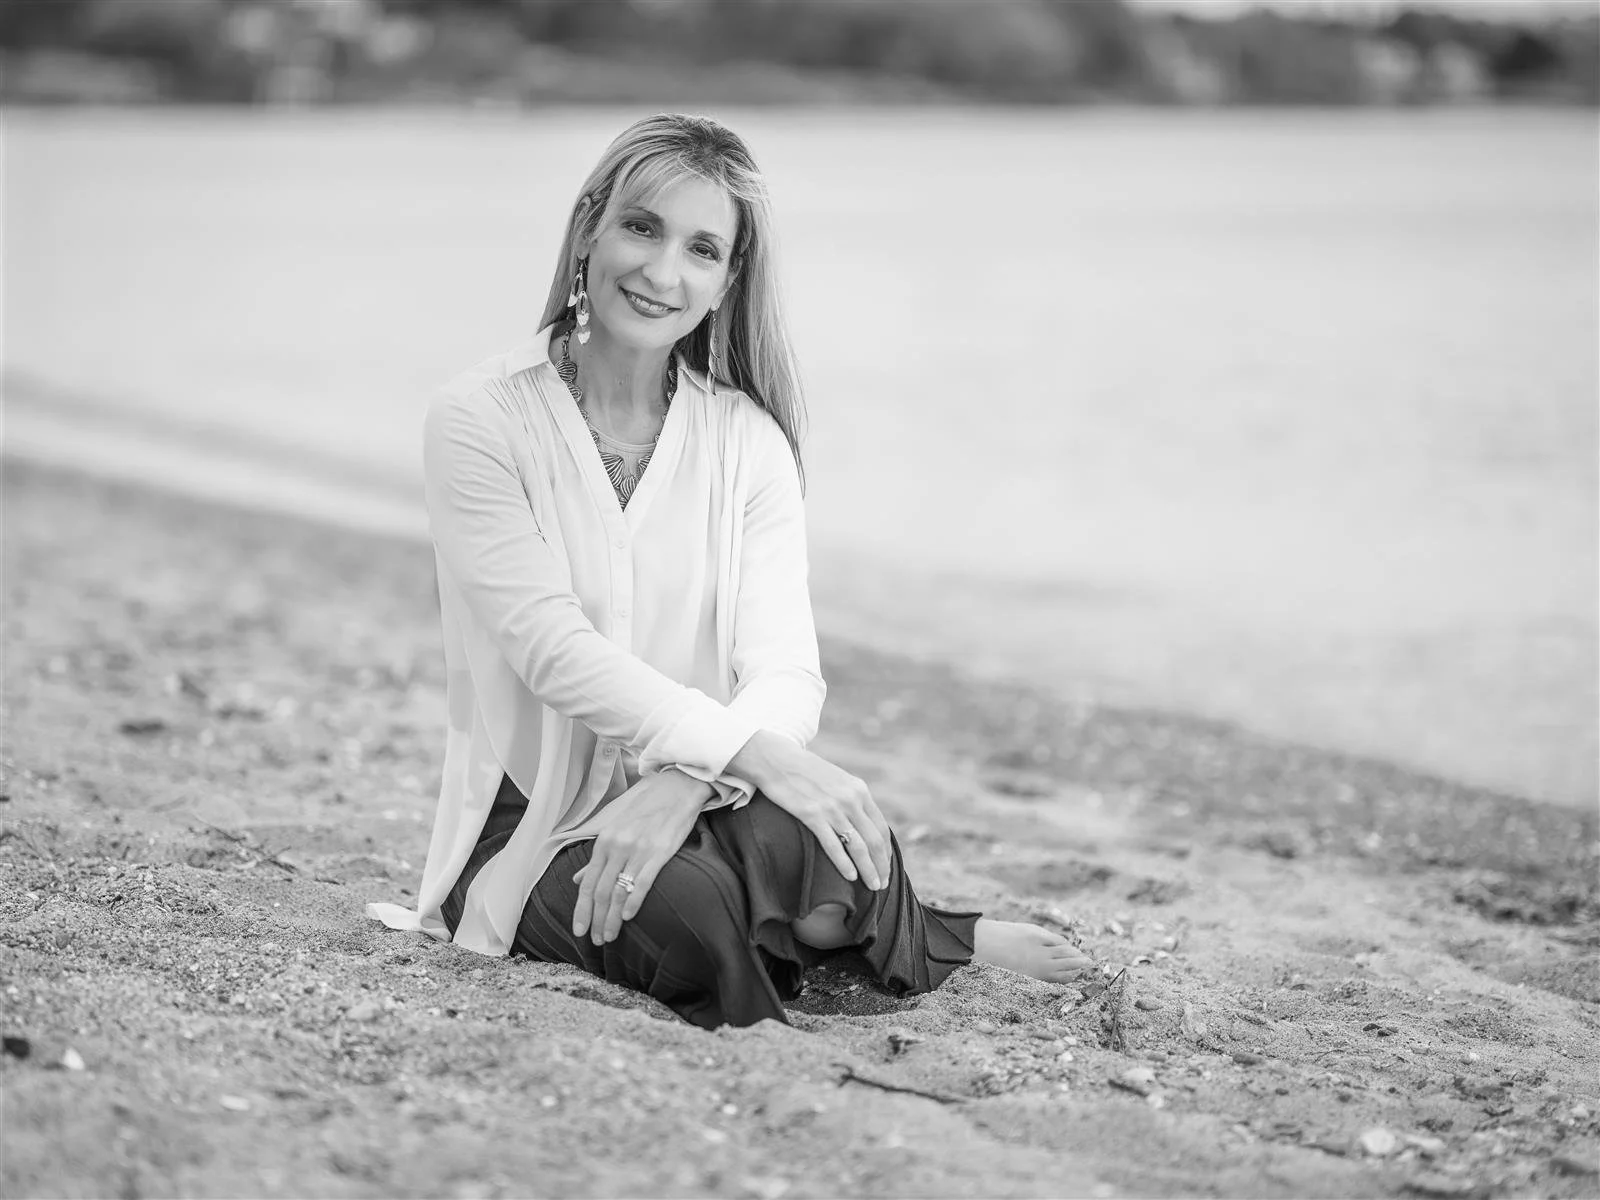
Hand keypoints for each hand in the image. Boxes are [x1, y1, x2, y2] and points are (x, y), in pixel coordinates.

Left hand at [570, 769, 711, 945]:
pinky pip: (642, 881)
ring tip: (610, 936)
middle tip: (596, 941)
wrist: (677, 789)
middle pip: (601, 891)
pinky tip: (629, 917)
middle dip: (596, 920)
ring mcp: (638, 849)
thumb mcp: (616, 831)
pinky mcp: (659, 851)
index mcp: (604, 842)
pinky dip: (634, 901)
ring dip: (613, 918)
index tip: (578, 930)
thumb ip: (598, 857)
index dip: (582, 910)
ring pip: (619, 891)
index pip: (588, 883)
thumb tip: (578, 879)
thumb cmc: (646, 811)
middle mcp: (617, 846)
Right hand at [727, 732, 891, 890]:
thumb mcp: (836, 780)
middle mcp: (850, 799)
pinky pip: (833, 844)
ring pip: (858, 846)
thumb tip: (859, 824)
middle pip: (874, 840)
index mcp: (859, 790)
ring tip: (872, 886)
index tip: (886, 866)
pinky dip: (844, 863)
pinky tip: (850, 877)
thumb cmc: (804, 772)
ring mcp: (832, 807)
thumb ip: (850, 799)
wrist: (776, 759)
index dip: (886, 851)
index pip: (880, 827)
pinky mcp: (812, 814)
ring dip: (868, 869)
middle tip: (883, 885)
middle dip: (881, 865)